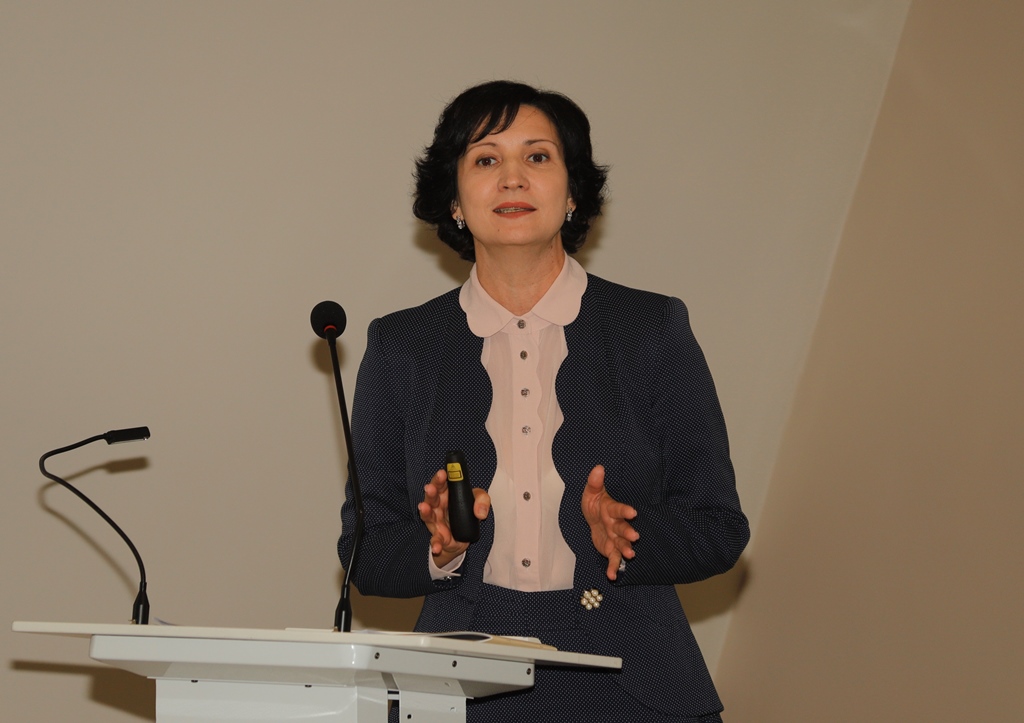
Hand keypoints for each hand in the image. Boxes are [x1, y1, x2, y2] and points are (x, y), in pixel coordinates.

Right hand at [418, 468, 490, 567]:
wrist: (464, 537)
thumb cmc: (467, 513)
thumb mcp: (480, 502)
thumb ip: (482, 501)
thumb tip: (480, 512)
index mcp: (446, 494)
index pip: (441, 484)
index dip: (440, 478)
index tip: (442, 473)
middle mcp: (438, 506)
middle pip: (432, 497)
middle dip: (431, 492)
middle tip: (430, 487)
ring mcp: (436, 522)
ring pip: (428, 516)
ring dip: (425, 511)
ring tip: (423, 507)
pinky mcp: (439, 537)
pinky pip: (436, 540)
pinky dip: (435, 543)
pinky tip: (436, 546)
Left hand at [581, 465, 638, 580]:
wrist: (594, 518)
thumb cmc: (595, 503)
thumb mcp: (591, 492)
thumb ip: (595, 482)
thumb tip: (598, 467)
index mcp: (611, 510)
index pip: (619, 510)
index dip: (625, 511)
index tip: (633, 512)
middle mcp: (615, 525)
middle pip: (623, 529)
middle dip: (628, 533)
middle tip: (635, 537)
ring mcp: (614, 538)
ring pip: (622, 545)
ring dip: (626, 550)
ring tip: (631, 555)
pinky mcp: (610, 549)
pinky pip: (613, 559)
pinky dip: (613, 567)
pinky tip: (612, 576)